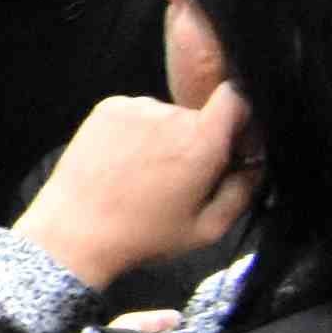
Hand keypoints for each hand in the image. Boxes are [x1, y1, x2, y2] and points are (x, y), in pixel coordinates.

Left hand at [14, 85, 260, 293]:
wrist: (76, 229)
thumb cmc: (146, 234)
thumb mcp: (208, 228)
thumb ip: (242, 191)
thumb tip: (256, 164)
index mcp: (201, 141)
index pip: (235, 98)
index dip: (239, 117)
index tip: (233, 142)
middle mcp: (169, 113)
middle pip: (200, 116)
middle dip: (199, 140)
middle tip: (181, 177)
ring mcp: (134, 106)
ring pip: (167, 116)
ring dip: (166, 137)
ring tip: (146, 174)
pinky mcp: (107, 107)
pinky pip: (137, 113)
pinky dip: (138, 132)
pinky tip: (125, 162)